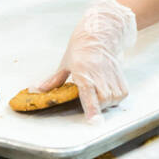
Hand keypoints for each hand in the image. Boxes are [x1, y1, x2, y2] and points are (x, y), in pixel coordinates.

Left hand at [36, 0, 136, 122]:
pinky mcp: (122, 80)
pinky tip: (106, 86)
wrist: (102, 35)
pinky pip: (119, 97)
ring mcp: (112, 78)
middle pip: (101, 102)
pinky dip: (113, 97)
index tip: (95, 122)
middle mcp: (99, 76)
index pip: (89, 95)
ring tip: (97, 88)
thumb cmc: (82, 48)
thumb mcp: (65, 63)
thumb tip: (36, 90)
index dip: (92, 110)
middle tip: (89, 93)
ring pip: (111, 101)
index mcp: (83, 72)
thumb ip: (53, 81)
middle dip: (95, 105)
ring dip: (104, 101)